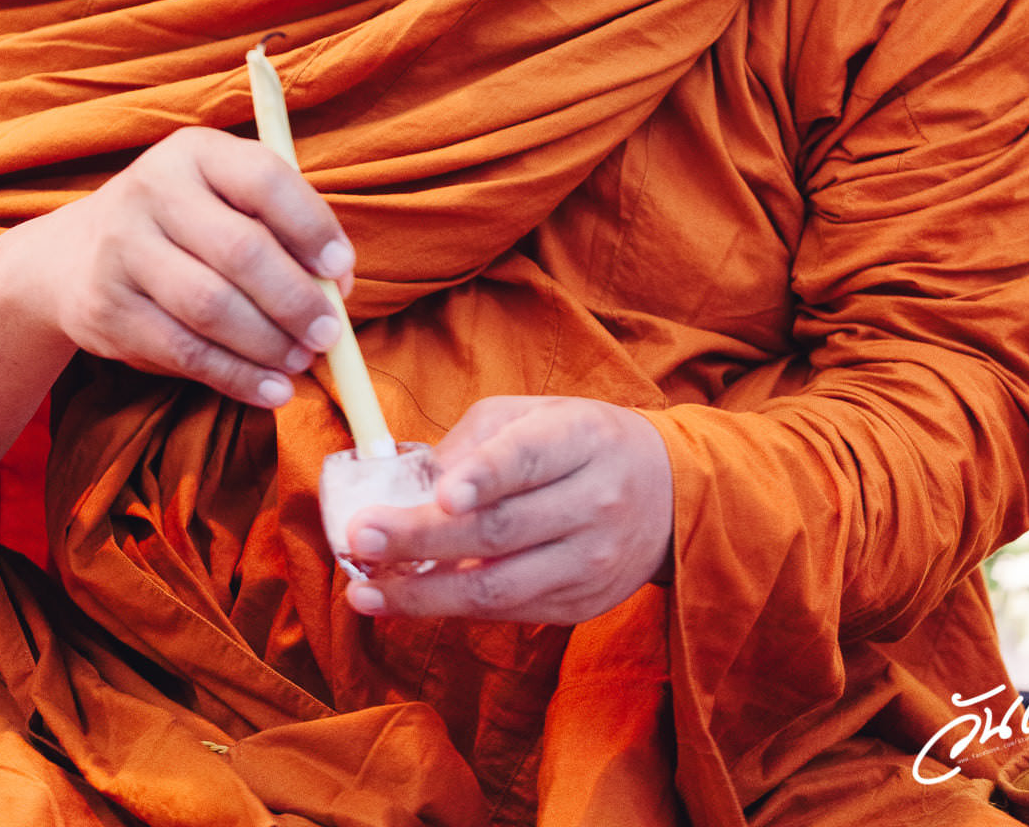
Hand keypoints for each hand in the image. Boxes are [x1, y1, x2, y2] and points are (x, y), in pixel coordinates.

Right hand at [28, 126, 353, 407]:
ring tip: (303, 361)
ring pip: (211, 307)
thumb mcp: (224, 200)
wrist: (74, 255)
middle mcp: (151, 190)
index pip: (263, 179)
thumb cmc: (183, 226)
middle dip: (295, 300)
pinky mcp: (105, 310)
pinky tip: (271, 390)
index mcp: (195, 151)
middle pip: (239, 250)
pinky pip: (184, 352)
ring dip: (269, 344)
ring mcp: (121, 249)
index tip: (342, 270)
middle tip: (329, 334)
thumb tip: (338, 285)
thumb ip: (281, 229)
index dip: (311, 227)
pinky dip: (237, 376)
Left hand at [342, 396, 673, 624]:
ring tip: (364, 591)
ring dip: (423, 594)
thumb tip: (407, 483)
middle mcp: (593, 502)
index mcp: (581, 438)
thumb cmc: (579, 443)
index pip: (530, 458)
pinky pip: (506, 614)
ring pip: (499, 588)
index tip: (441, 494)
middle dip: (423, 539)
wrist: (668, 496)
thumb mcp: (537, 415)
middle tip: (361, 537)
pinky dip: (449, 612)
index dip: (484, 476)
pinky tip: (402, 605)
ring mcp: (589, 562)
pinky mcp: (580, 606)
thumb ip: (475, 440)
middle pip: (501, 530)